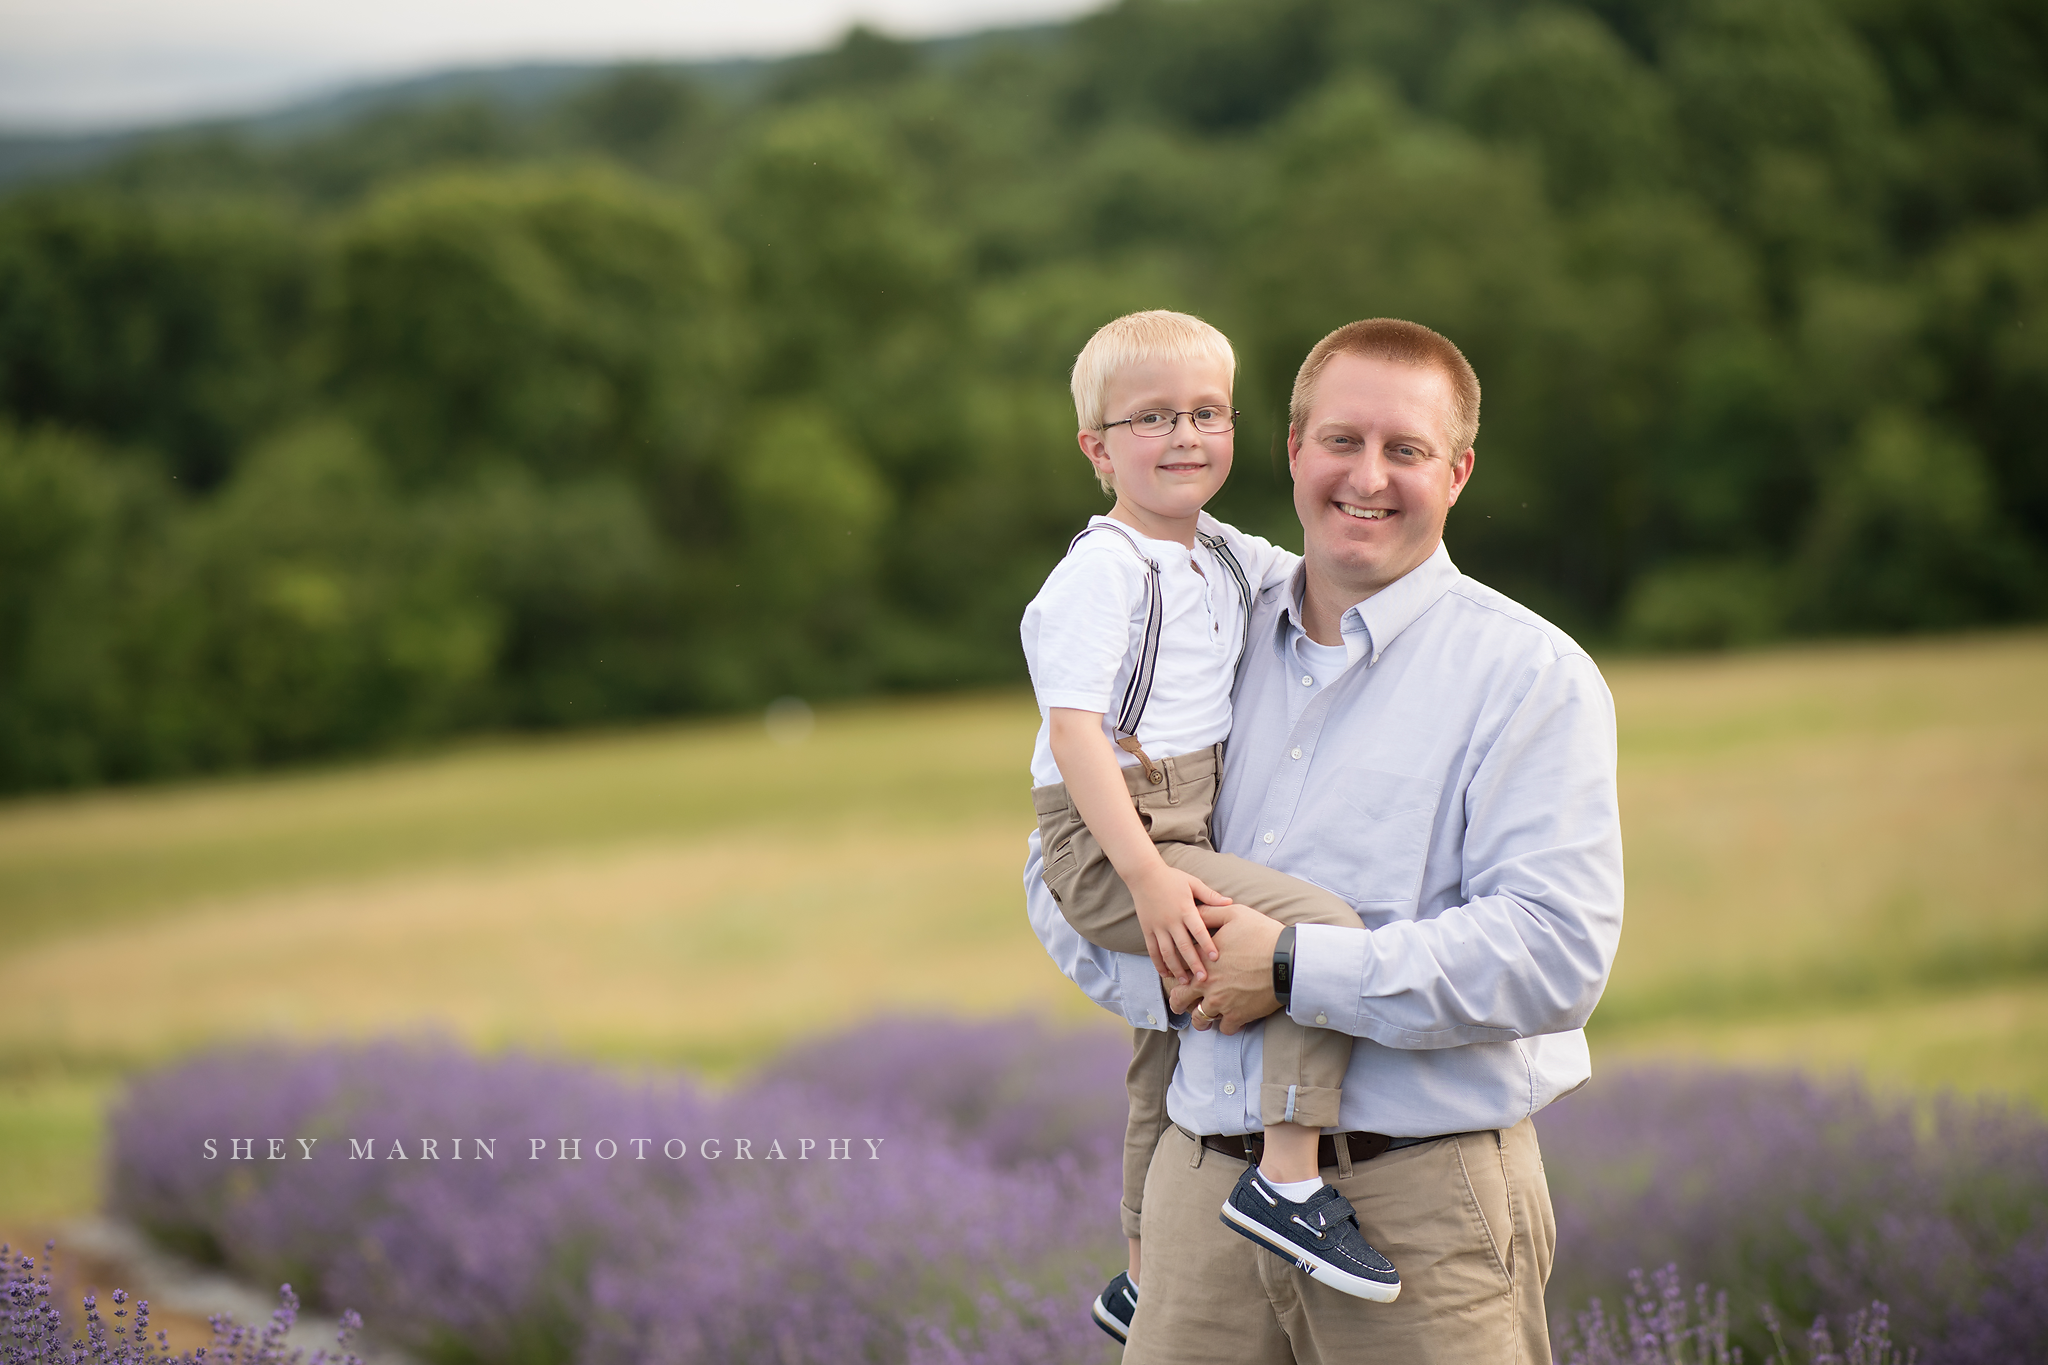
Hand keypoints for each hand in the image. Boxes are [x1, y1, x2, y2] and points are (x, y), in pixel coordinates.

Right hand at [1130, 865, 1231, 984]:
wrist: (1143, 874)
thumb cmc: (1171, 877)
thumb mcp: (1192, 882)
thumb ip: (1210, 895)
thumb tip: (1230, 902)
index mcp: (1185, 909)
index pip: (1198, 930)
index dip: (1207, 945)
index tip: (1215, 958)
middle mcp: (1171, 920)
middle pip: (1184, 946)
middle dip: (1194, 964)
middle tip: (1203, 979)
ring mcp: (1158, 926)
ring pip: (1167, 952)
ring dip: (1176, 968)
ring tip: (1184, 981)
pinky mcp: (1147, 929)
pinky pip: (1152, 949)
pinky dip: (1158, 963)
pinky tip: (1165, 973)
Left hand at [1168, 902, 1281, 1032]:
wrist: (1287, 960)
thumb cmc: (1262, 934)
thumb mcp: (1234, 914)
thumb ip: (1209, 913)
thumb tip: (1194, 911)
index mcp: (1202, 960)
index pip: (1176, 969)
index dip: (1176, 972)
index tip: (1180, 975)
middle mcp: (1207, 984)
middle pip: (1179, 1000)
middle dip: (1179, 1003)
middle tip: (1182, 1004)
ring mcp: (1221, 1002)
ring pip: (1200, 1020)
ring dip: (1201, 1019)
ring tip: (1205, 1017)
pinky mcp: (1238, 1016)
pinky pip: (1225, 1029)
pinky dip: (1226, 1026)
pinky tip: (1229, 1020)